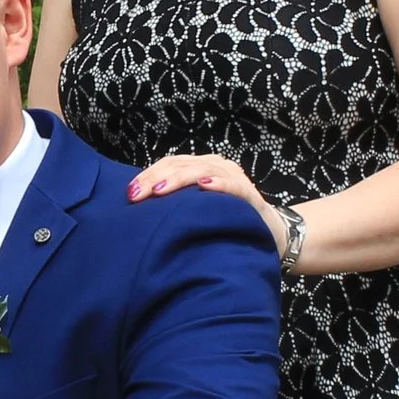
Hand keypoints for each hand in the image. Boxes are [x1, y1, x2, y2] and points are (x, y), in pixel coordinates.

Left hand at [125, 153, 285, 251]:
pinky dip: (219, 185)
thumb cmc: (224, 222)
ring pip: (203, 171)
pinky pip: (234, 187)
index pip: (169, 164)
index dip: (148, 175)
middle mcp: (216, 167)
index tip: (129, 193)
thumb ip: (174, 202)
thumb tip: (137, 206)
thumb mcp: (195, 209)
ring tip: (160, 190)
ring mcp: (234, 178)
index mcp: (201, 167)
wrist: (268, 235)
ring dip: (180, 179)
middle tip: (137, 195)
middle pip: (181, 165)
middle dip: (156, 178)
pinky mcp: (250, 195)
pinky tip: (205, 187)